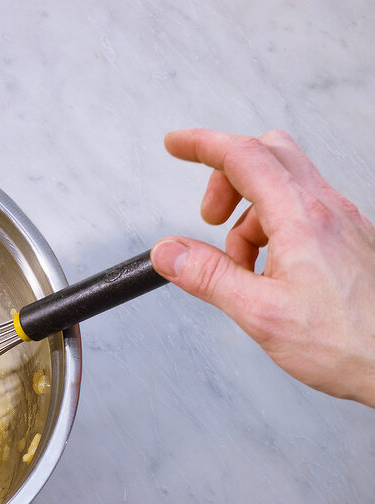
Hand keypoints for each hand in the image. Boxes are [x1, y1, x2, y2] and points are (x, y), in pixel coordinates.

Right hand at [150, 128, 374, 407]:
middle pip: (268, 155)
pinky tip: (270, 272)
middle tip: (208, 217)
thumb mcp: (259, 313)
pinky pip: (303, 213)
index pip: (243, 157)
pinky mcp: (349, 239)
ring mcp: (342, 222)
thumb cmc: (347, 343)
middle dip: (227, 178)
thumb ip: (208, 276)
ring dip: (250, 215)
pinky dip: (274, 230)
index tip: (176, 145)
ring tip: (241, 267)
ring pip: (284, 187)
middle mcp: (327, 210)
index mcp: (302, 218)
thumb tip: (170, 252)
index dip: (202, 145)